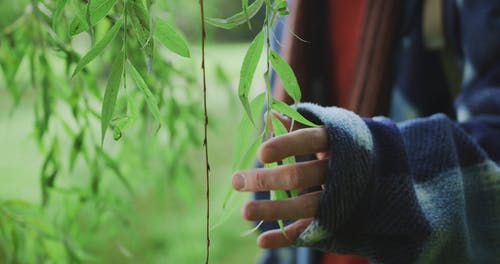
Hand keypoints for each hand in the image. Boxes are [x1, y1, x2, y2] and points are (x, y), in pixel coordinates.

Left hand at [231, 111, 328, 247]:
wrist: (381, 173)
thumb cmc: (341, 146)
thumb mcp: (325, 130)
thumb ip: (297, 123)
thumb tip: (270, 114)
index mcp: (337, 142)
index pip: (310, 139)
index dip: (286, 146)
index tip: (261, 153)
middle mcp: (340, 170)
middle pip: (300, 176)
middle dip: (266, 179)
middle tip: (236, 180)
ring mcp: (339, 198)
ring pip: (305, 206)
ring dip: (273, 210)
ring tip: (245, 212)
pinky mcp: (337, 219)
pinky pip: (310, 229)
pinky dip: (286, 237)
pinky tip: (262, 240)